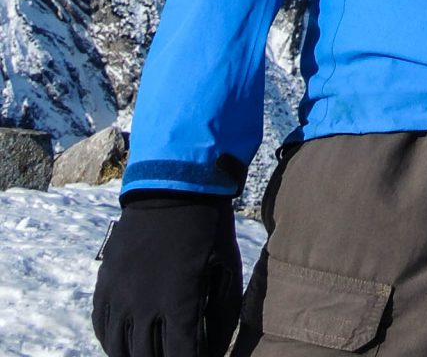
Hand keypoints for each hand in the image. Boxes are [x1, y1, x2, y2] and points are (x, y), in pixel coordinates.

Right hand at [93, 190, 242, 356]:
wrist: (174, 185)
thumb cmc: (208, 227)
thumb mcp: (227, 268)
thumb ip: (222, 314)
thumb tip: (216, 348)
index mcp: (179, 303)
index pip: (181, 356)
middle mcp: (143, 305)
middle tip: (175, 354)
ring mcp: (119, 295)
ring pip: (118, 350)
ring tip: (149, 355)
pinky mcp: (105, 283)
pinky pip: (101, 327)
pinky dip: (112, 342)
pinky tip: (126, 343)